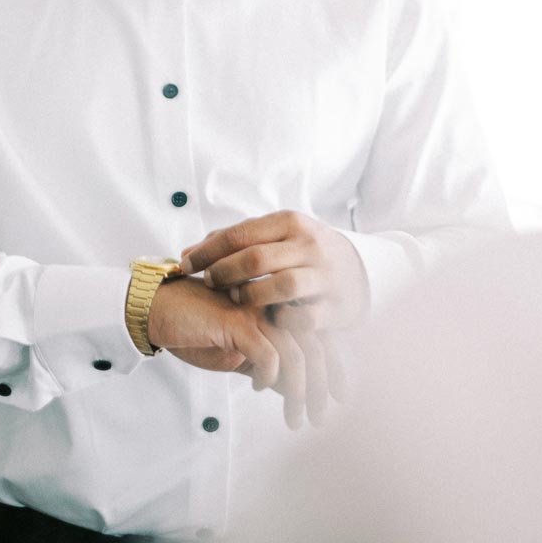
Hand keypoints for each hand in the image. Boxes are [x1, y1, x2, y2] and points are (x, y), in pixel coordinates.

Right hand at [146, 275, 328, 428]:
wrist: (159, 310)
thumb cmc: (199, 330)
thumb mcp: (239, 354)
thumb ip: (267, 366)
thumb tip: (294, 390)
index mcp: (278, 311)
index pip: (319, 338)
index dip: (335, 367)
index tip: (340, 397)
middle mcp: (274, 306)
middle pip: (316, 346)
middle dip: (324, 387)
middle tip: (320, 419)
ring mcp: (257, 311)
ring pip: (296, 353)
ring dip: (300, 392)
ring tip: (295, 420)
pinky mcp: (237, 320)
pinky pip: (267, 352)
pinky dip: (269, 375)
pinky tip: (258, 387)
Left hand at [181, 211, 369, 333]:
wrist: (356, 271)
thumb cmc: (301, 252)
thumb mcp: (277, 235)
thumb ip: (235, 241)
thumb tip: (186, 254)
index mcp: (291, 222)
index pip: (241, 233)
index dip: (208, 251)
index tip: (185, 264)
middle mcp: (309, 245)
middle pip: (257, 258)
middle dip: (225, 272)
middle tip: (209, 282)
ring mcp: (324, 276)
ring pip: (281, 286)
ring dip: (251, 296)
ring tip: (235, 299)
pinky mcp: (334, 307)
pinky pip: (303, 317)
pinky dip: (281, 320)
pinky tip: (266, 320)